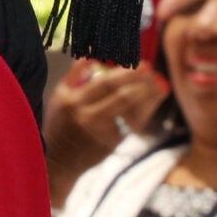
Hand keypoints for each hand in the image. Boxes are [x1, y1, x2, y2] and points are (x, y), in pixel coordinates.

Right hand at [46, 58, 162, 157]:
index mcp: (73, 101)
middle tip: (152, 72)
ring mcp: (103, 132)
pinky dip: (142, 113)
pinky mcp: (113, 144)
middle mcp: (88, 116)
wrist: (59, 161)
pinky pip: (130, 125)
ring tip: (158, 86)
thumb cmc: (59, 123)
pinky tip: (150, 102)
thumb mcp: (59, 96)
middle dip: (140, 82)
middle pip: (121, 96)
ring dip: (147, 97)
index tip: (141, 65)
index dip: (126, 73)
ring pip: (131, 112)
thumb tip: (91, 55)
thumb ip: (74, 75)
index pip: (104, 83)